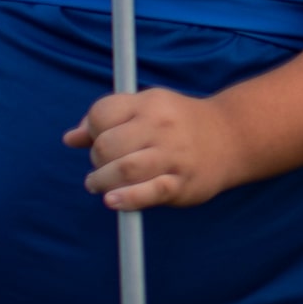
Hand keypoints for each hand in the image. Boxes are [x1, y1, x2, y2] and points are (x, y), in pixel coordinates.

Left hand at [63, 88, 245, 210]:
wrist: (232, 136)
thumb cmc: (179, 124)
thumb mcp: (147, 110)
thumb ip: (109, 120)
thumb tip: (69, 138)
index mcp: (150, 103)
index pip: (103, 113)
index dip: (91, 130)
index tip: (98, 141)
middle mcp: (161, 126)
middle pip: (107, 146)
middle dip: (96, 161)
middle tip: (102, 167)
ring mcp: (173, 155)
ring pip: (123, 170)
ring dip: (102, 182)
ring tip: (101, 186)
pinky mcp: (181, 183)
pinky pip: (148, 193)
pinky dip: (126, 199)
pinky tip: (113, 200)